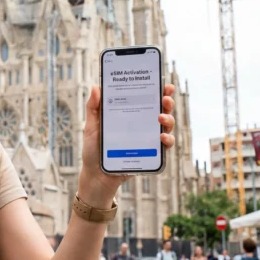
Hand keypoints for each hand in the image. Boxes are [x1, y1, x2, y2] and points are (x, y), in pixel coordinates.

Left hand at [76, 84, 176, 207]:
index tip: (164, 84)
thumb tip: (96, 87)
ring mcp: (147, 140)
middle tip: (165, 99)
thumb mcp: (91, 127)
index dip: (158, 90)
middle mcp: (142, 126)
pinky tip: (162, 137)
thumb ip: (93, 108)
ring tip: (161, 117)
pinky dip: (167, 140)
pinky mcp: (150, 154)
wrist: (96, 175)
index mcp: (130, 115)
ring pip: (166, 126)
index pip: (146, 99)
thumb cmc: (93, 150)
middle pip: (161, 110)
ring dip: (168, 119)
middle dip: (167, 102)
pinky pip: (164, 147)